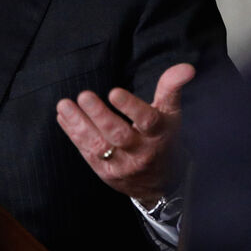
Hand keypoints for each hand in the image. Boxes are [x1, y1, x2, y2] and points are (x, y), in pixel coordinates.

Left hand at [55, 63, 194, 203]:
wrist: (159, 183)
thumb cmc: (163, 139)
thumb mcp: (171, 115)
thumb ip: (171, 89)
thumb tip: (186, 67)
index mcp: (159, 135)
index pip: (147, 121)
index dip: (131, 107)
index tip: (114, 92)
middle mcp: (141, 152)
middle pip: (119, 135)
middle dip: (100, 116)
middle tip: (84, 95)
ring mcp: (121, 165)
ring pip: (99, 146)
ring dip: (79, 125)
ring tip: (64, 105)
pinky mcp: (105, 172)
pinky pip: (87, 152)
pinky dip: (73, 134)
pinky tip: (63, 116)